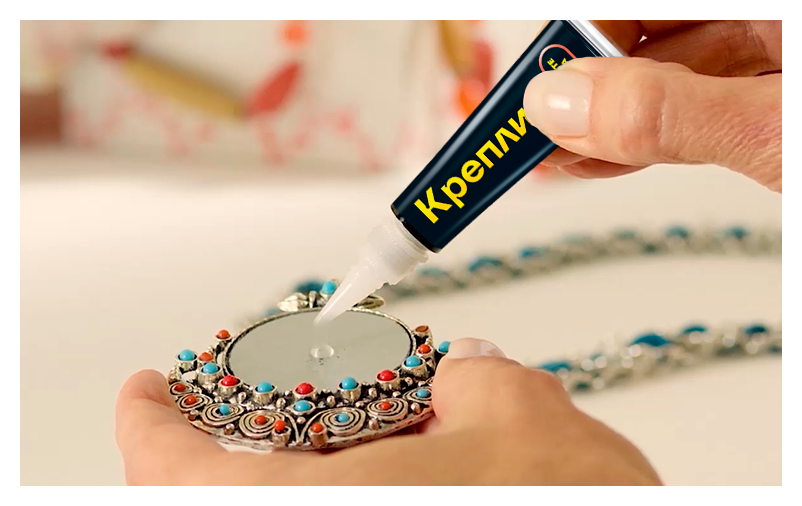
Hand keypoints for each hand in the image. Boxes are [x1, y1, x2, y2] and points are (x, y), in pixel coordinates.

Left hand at [116, 338, 660, 484]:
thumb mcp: (518, 412)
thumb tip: (463, 375)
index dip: (149, 425)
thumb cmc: (569, 505)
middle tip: (278, 389)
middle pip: (234, 495)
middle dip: (254, 437)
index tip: (147, 386)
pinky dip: (363, 485)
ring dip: (320, 461)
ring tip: (367, 420)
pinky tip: (408, 462)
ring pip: (304, 499)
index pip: (175, 475)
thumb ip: (471, 378)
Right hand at [524, 21, 780, 191]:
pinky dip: (646, 140)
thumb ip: (666, 113)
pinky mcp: (766, 111)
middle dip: (586, 84)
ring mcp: (772, 64)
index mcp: (770, 4)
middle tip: (535, 127)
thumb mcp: (772, 133)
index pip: (638, 4)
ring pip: (667, 77)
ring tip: (554, 153)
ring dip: (607, 120)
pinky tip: (600, 160)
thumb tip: (563, 103)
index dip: (579, 36)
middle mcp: (768, 24)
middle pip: (647, 36)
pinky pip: (693, 114)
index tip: (537, 87)